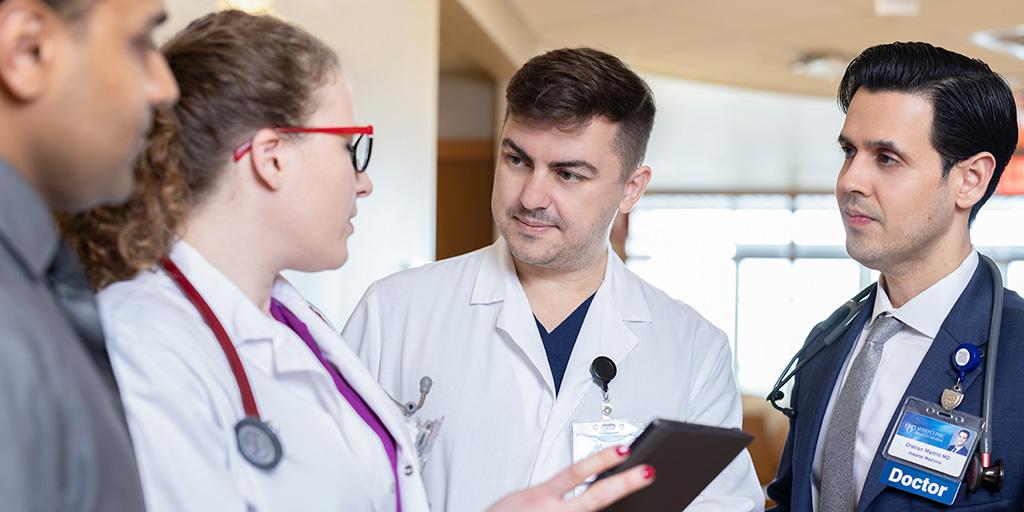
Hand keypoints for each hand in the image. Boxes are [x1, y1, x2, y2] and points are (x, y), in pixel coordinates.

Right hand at [486, 446, 654, 511]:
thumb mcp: (526, 498)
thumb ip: (554, 492)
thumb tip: (587, 484)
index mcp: (540, 495)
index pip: (577, 471)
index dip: (602, 459)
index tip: (624, 449)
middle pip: (596, 497)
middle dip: (624, 483)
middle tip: (648, 472)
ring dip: (618, 508)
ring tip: (638, 499)